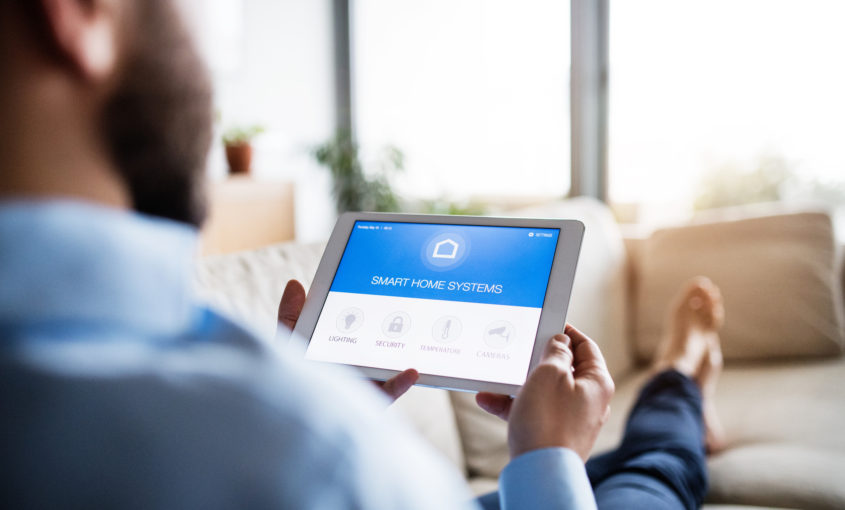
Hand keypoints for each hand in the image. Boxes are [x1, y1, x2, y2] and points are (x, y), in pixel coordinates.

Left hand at [277, 279, 417, 402]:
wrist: (289, 421)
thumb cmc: (288, 383)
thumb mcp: (287, 344)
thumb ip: (290, 317)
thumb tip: (295, 283)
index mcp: (336, 348)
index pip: (353, 324)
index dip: (364, 306)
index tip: (376, 285)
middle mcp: (353, 364)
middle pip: (376, 342)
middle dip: (391, 324)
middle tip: (406, 304)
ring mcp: (364, 384)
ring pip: (387, 365)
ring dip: (401, 351)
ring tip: (414, 334)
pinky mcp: (369, 403)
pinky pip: (389, 393)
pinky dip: (400, 383)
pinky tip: (411, 371)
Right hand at [476, 324, 614, 461]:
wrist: (540, 471)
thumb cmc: (549, 421)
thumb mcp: (550, 374)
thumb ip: (556, 352)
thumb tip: (560, 342)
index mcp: (597, 382)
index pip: (586, 346)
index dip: (566, 332)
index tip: (547, 324)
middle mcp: (589, 401)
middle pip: (564, 369)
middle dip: (537, 359)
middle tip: (520, 349)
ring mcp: (572, 419)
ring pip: (544, 391)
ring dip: (518, 383)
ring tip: (495, 377)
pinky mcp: (554, 434)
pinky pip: (533, 411)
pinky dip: (513, 404)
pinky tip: (488, 400)